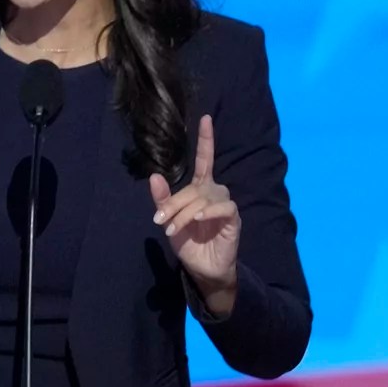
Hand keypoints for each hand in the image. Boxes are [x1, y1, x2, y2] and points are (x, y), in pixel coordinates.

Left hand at [150, 115, 240, 295]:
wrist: (202, 268)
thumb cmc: (188, 241)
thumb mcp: (169, 219)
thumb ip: (163, 199)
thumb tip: (154, 176)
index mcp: (200, 188)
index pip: (205, 159)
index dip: (206, 139)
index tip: (205, 118)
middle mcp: (215, 192)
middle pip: (194, 188)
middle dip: (174, 204)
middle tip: (161, 220)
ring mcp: (225, 205)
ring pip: (204, 198)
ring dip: (186, 212)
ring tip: (174, 229)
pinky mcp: (233, 219)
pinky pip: (224, 207)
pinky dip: (209, 211)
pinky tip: (199, 218)